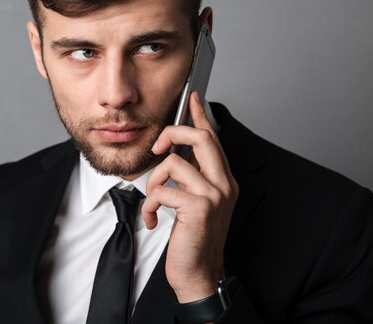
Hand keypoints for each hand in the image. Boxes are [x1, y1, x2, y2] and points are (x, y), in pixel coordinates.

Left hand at [142, 92, 238, 302]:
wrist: (198, 274)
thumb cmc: (194, 240)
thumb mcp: (197, 204)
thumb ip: (192, 179)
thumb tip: (174, 155)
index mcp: (223, 180)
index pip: (214, 139)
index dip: (201, 116)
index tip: (193, 97)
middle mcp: (223, 184)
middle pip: (200, 138)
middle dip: (173, 132)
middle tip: (159, 145)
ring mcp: (213, 195)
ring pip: (173, 164)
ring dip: (153, 183)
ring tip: (154, 203)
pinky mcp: (199, 208)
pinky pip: (161, 190)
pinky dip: (148, 206)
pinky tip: (152, 220)